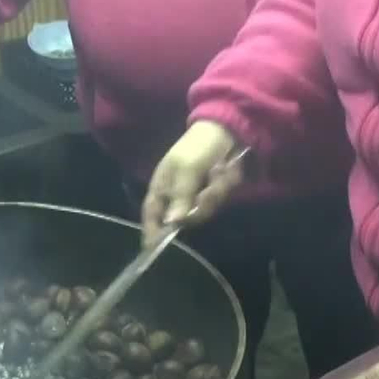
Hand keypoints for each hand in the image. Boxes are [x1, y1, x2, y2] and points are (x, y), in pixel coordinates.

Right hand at [141, 121, 243, 246]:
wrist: (227, 129)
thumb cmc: (198, 145)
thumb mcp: (187, 167)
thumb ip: (180, 195)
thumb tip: (172, 222)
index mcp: (162, 186)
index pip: (152, 214)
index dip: (151, 231)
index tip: (153, 248)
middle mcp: (178, 195)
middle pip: (184, 219)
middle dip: (201, 206)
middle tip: (210, 189)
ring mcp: (197, 195)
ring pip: (205, 211)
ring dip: (216, 191)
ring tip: (221, 170)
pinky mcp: (213, 194)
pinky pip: (219, 201)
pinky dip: (225, 186)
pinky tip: (226, 170)